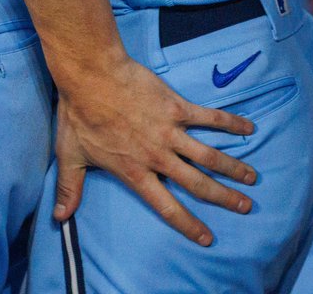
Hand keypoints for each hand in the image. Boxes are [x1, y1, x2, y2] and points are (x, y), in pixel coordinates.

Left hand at [52, 52, 255, 244]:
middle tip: (245, 207)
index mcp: (136, 171)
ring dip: (233, 167)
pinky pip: (208, 117)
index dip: (188, 224)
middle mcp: (158, 156)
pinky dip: (230, 122)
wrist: (92, 74)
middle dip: (223, 198)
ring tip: (252, 178)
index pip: (167, 206)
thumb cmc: (79, 113)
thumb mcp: (70, 155)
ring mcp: (170, 131)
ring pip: (209, 154)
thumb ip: (69, 188)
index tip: (207, 238)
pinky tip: (248, 127)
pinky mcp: (176, 106)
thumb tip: (60, 217)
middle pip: (198, 184)